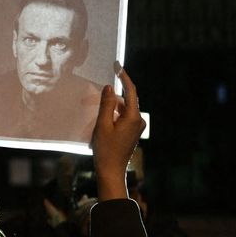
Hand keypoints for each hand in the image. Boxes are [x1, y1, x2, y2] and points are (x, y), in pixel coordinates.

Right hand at [91, 63, 145, 200]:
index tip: (117, 65)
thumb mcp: (103, 125)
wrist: (111, 171)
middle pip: (126, 100)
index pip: (131, 91)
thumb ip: (107, 104)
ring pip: (124, 109)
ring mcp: (136, 127)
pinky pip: (123, 117)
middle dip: (113, 95)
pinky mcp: (132, 132)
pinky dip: (114, 114)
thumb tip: (109, 88)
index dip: (124, 76)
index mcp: (133, 117)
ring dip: (112, 107)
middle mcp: (138, 121)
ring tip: (97, 111)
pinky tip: (103, 119)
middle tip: (99, 90)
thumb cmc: (106, 150)